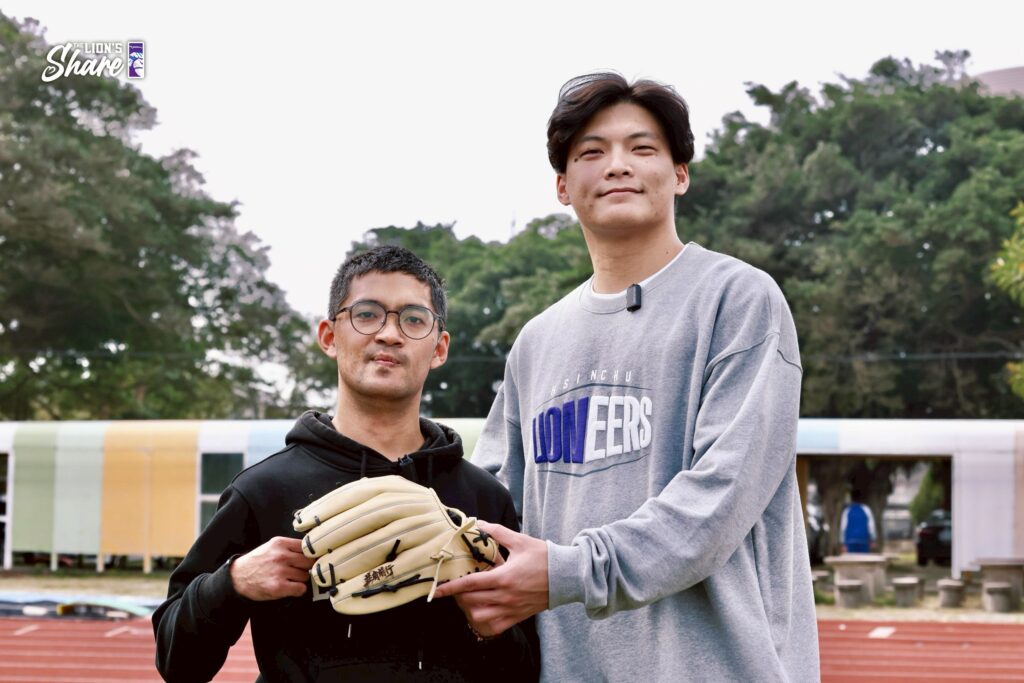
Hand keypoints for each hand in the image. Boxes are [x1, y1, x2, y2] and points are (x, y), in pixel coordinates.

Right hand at [230, 536, 315, 600]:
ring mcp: (280, 571)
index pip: (307, 547)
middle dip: (306, 568)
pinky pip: (301, 588)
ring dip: (301, 579)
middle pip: (309, 562)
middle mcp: (281, 556)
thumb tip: (312, 553)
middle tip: (299, 571)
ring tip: (290, 579)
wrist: (237, 577)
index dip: (309, 555)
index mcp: (280, 543)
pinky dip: (298, 590)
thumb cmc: (257, 562)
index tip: (309, 560)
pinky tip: (290, 588)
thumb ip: (289, 547)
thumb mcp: (271, 547)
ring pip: (305, 575)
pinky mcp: (279, 587)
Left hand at [431, 521, 547, 636]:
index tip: (435, 591)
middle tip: (455, 588)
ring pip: (480, 617)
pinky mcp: (518, 617)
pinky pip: (495, 627)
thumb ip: (497, 532)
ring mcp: (511, 609)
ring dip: (470, 609)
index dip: (450, 587)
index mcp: (504, 577)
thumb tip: (479, 523)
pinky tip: (482, 612)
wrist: (567, 576)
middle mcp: (505, 596)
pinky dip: (484, 622)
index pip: (470, 584)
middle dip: (458, 596)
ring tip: (469, 599)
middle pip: (471, 601)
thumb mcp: (520, 540)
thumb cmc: (544, 557)